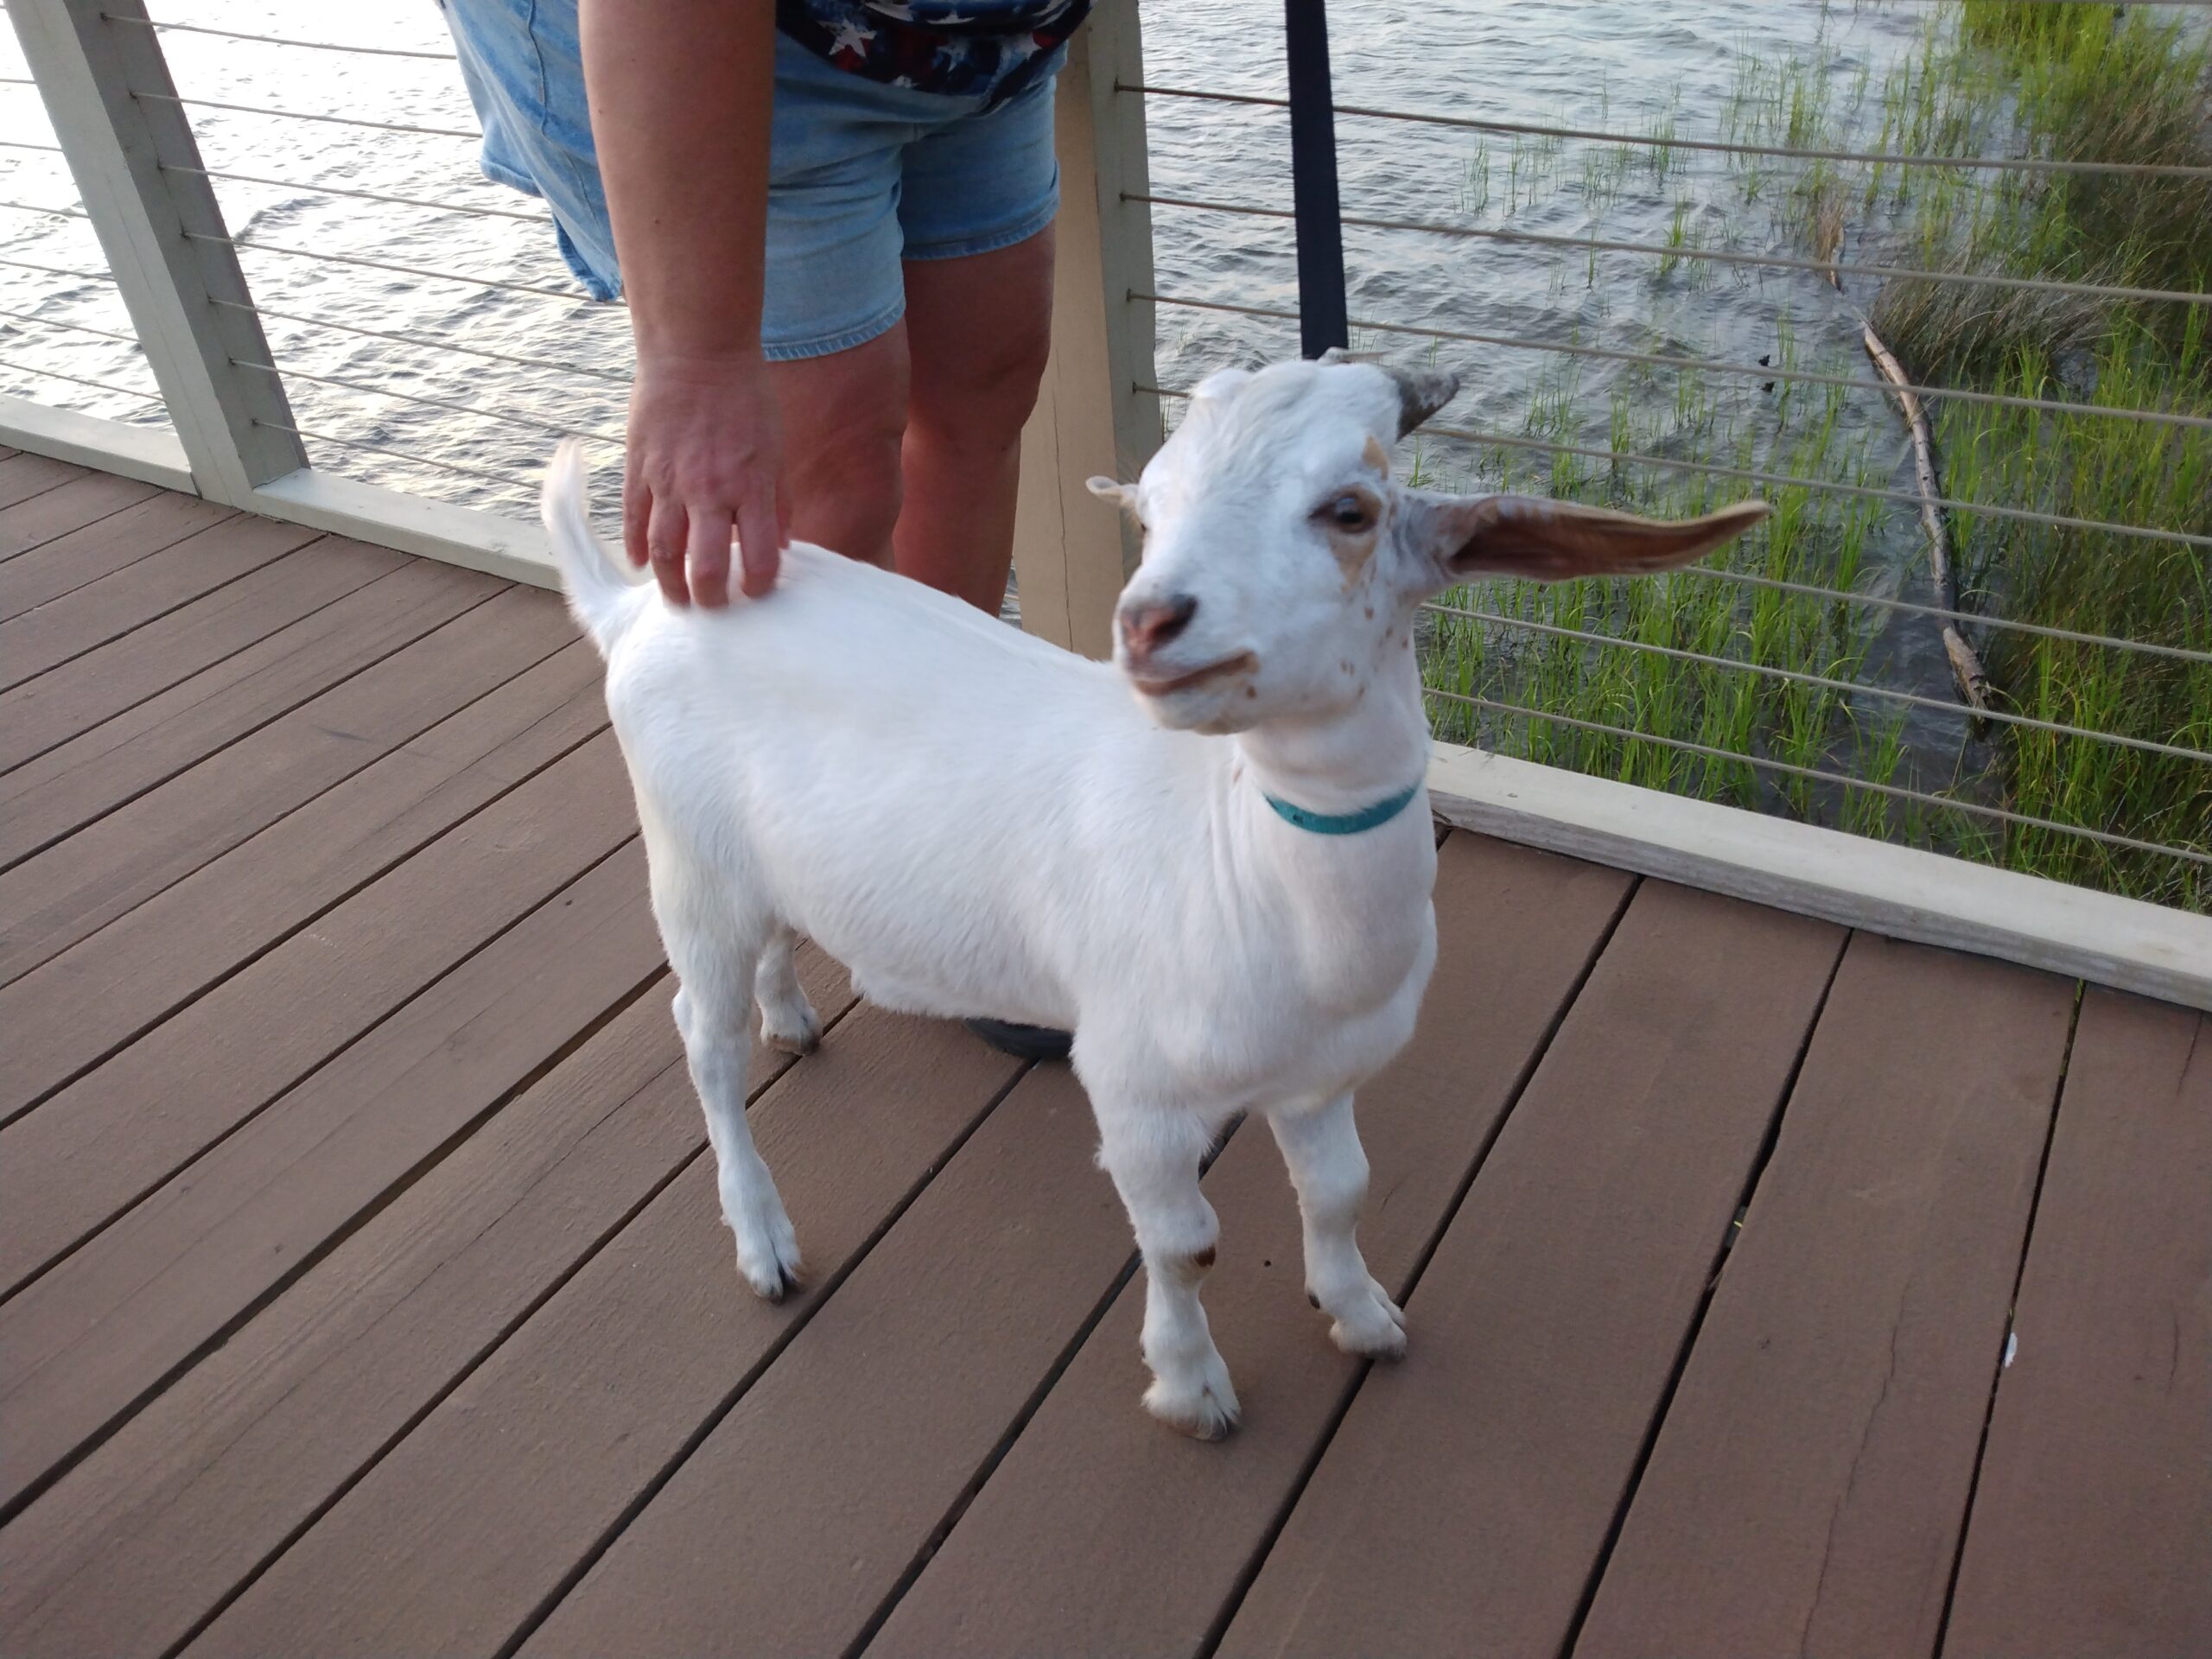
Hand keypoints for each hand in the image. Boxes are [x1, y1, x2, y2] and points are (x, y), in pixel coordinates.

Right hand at [623, 349, 791, 606]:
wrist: (697, 351)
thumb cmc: (746, 399)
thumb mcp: (776, 449)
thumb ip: (779, 501)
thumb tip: (783, 546)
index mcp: (752, 488)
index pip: (759, 559)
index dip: (759, 586)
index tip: (755, 591)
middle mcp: (710, 491)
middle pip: (706, 568)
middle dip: (710, 599)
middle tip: (712, 609)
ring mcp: (669, 481)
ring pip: (663, 553)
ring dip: (669, 585)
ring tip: (676, 600)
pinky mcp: (639, 467)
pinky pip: (633, 519)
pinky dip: (636, 548)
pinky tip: (642, 565)